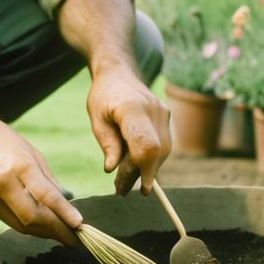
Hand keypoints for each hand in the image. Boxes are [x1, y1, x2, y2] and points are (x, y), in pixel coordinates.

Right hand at [0, 108, 81, 245]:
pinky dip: (23, 223)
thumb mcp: (29, 150)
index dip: (64, 214)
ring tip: (60, 235)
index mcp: (17, 165)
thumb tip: (66, 200)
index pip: (45, 196)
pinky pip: (5, 218)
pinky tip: (36, 224)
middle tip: (74, 240)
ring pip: (18, 224)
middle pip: (31, 219)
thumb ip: (47, 179)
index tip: (79, 225)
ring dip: (41, 232)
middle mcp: (0, 183)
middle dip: (55, 232)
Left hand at [86, 67, 170, 195]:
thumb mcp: (97, 119)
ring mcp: (163, 112)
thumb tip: (111, 169)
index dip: (145, 170)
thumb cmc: (103, 96)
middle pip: (155, 152)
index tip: (139, 190)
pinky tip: (133, 165)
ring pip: (162, 151)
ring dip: (145, 169)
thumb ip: (107, 143)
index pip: (146, 146)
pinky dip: (150, 158)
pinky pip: (163, 144)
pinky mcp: (166, 115)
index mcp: (133, 109)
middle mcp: (154, 110)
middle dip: (140, 174)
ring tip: (123, 180)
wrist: (118, 73)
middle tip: (120, 189)